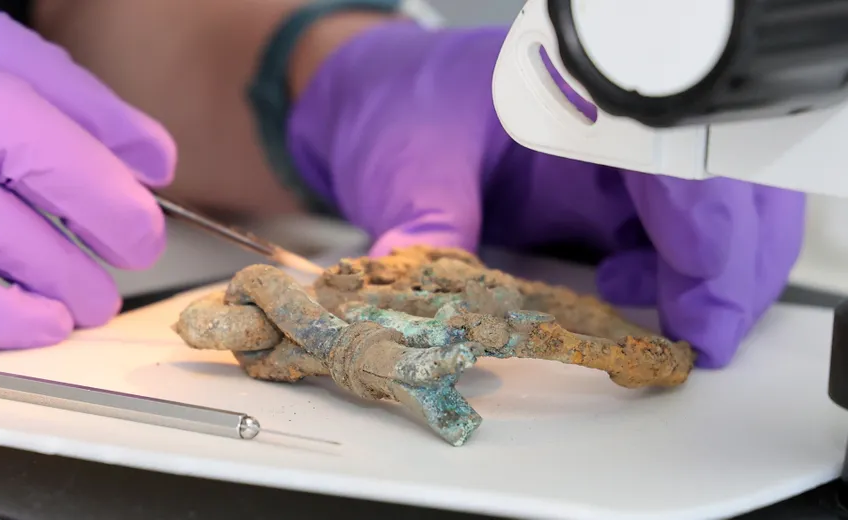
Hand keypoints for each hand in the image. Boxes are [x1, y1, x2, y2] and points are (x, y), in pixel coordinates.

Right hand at [0, 10, 174, 348]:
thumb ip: (67, 112)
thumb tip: (152, 161)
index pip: (16, 61)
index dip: (98, 116)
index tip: (156, 169)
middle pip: (5, 125)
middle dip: (94, 190)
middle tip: (141, 244)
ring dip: (56, 265)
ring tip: (95, 300)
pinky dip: (1, 313)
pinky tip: (46, 324)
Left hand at [286, 21, 805, 367]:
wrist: (376, 97)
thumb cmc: (394, 106)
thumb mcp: (407, 168)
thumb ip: (430, 233)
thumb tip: (436, 312)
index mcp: (571, 92)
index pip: (674, 151)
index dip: (704, 224)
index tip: (705, 295)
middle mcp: (609, 123)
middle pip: (719, 182)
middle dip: (730, 262)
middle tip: (709, 333)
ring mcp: (611, 162)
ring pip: (709, 212)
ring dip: (713, 274)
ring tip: (681, 325)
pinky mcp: (602, 197)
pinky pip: (670, 235)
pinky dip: (679, 276)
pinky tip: (632, 294)